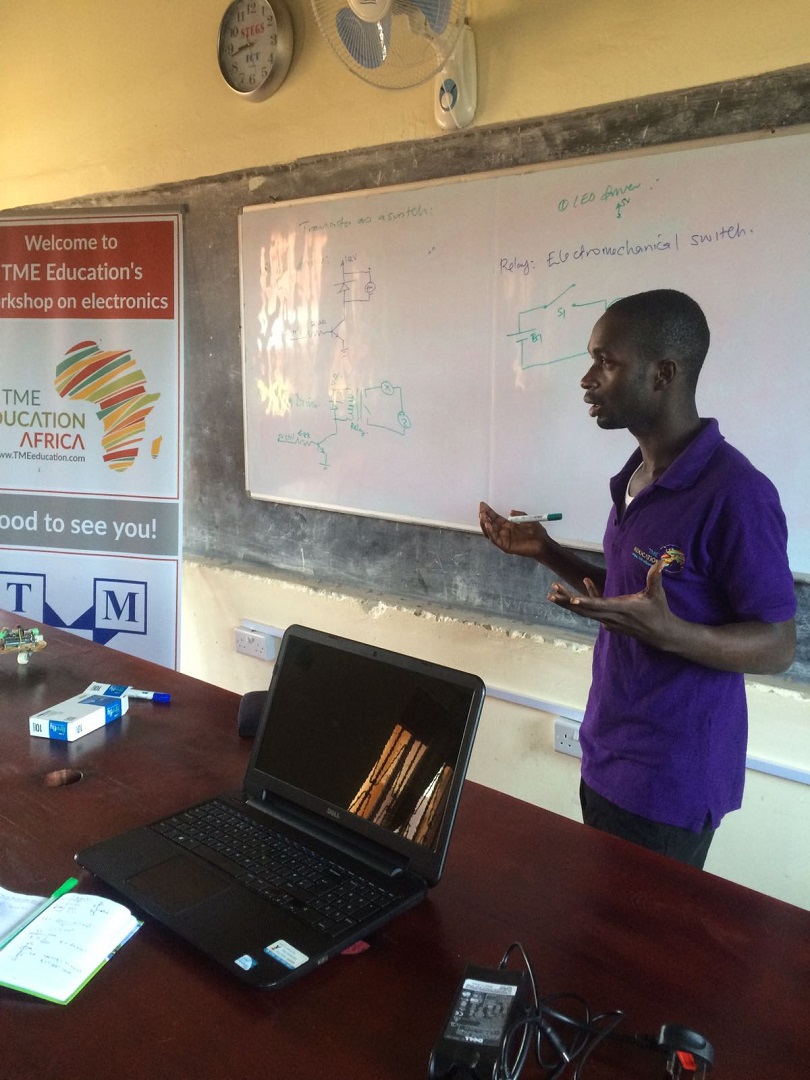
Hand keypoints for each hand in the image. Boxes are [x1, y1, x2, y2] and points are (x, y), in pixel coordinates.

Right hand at [479, 501, 548, 558]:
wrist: (543, 543)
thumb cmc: (536, 532)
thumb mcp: (526, 519)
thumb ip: (518, 514)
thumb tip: (510, 511)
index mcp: (508, 525)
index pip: (494, 518)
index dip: (488, 511)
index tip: (482, 504)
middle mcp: (503, 532)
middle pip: (489, 524)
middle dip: (484, 516)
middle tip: (481, 509)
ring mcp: (503, 539)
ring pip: (489, 532)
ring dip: (484, 524)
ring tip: (483, 516)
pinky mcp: (505, 546)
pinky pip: (495, 539)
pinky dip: (490, 532)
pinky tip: (488, 525)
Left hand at [550, 558, 674, 644]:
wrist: (659, 633)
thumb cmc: (658, 611)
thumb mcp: (657, 594)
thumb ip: (655, 577)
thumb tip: (661, 561)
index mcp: (622, 608)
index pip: (601, 605)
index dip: (586, 602)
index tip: (572, 600)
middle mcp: (611, 617)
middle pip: (585, 610)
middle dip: (566, 602)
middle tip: (551, 593)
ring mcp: (608, 621)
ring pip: (585, 612)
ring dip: (569, 601)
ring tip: (555, 590)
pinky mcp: (608, 623)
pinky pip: (592, 611)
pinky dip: (585, 600)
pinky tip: (585, 585)